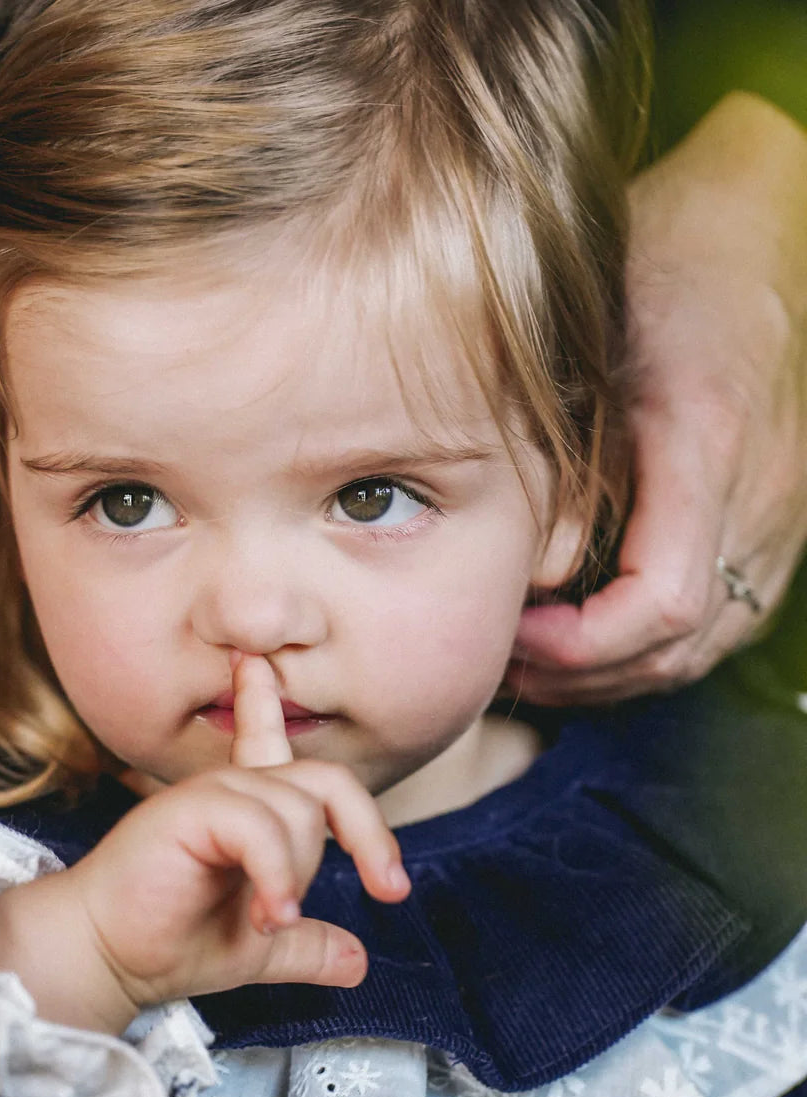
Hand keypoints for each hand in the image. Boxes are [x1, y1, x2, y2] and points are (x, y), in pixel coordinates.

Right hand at [49, 650, 410, 1027]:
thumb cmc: (168, 942)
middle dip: (370, 831)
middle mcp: (230, 788)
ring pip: (300, 812)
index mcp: (243, 807)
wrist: (105, 957)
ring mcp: (210, 793)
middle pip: (328, 781)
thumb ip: (305, 944)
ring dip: (297, 876)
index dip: (265, 699)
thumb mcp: (258, 947)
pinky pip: (262, 828)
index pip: (265, 735)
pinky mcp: (189, 810)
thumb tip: (357, 960)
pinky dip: (277, 878)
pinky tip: (267, 915)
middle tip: (388, 888)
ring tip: (269, 920)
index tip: (253, 665)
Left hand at [508, 93, 806, 705]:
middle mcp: (761, 495)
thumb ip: (563, 459)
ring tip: (538, 659)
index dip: (580, 645)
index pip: (661, 604)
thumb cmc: (664, 270)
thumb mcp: (591, 346)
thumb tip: (527, 575)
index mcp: (707, 445)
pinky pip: (723, 618)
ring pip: (705, 646)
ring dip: (617, 672)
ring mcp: (782, 516)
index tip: (515, 632)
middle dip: (586, 675)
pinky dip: (653, 645)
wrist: (760, 231)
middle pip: (681, 646)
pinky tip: (591, 632)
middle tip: (506, 663)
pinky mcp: (780, 523)